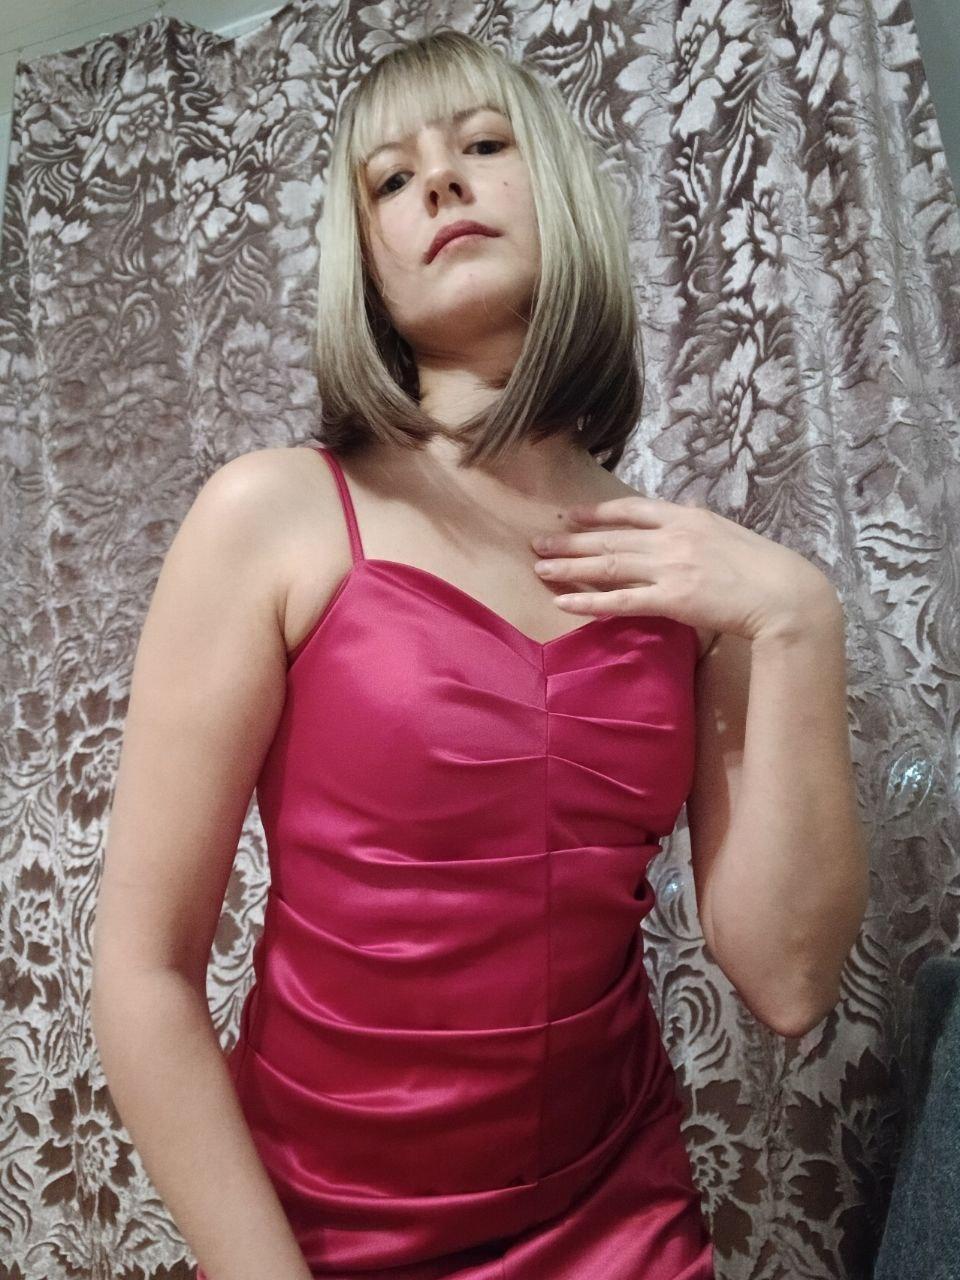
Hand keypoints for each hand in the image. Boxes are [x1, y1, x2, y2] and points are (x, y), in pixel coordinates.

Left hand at [530, 495, 839, 643]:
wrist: (784, 593)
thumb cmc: (763, 567)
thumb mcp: (728, 533)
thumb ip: (699, 525)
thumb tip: (686, 514)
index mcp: (687, 517)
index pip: (631, 509)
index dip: (597, 513)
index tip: (571, 515)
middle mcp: (672, 537)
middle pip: (610, 538)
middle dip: (571, 540)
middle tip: (538, 542)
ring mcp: (669, 567)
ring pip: (607, 566)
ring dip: (569, 567)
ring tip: (540, 568)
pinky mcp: (671, 600)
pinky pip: (620, 601)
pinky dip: (589, 602)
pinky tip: (564, 603)